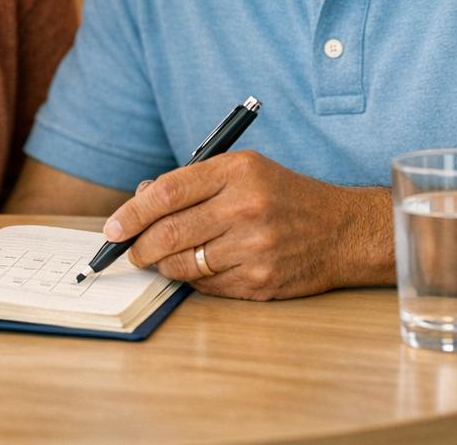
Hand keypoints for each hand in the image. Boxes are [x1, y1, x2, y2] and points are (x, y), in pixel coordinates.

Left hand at [103, 151, 373, 299]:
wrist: (344, 231)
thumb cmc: (286, 197)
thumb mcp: (244, 170)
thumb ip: (193, 182)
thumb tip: (139, 200)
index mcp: (237, 171)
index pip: (166, 193)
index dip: (131, 213)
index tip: (112, 228)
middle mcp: (245, 207)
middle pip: (168, 233)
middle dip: (139, 246)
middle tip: (130, 251)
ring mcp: (254, 248)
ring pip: (183, 264)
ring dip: (164, 266)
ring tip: (162, 259)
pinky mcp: (261, 281)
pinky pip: (208, 286)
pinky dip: (194, 280)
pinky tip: (200, 269)